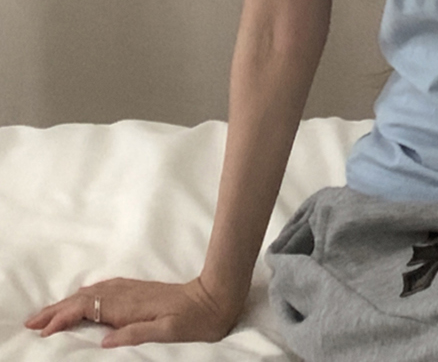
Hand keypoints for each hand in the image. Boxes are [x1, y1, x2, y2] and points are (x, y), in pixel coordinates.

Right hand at [24, 275, 238, 348]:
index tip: (43, 331)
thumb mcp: (167, 331)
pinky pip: (102, 292)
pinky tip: (80, 300)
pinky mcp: (136, 291)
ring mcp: (131, 291)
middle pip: (83, 299)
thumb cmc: (192, 320)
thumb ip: (135, 334)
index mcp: (128, 306)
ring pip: (90, 294)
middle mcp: (126, 295)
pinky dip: (83, 297)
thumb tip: (104, 340)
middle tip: (30, 322)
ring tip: (46, 314)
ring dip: (66, 303)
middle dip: (55, 309)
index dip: (63, 319)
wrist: (213, 299)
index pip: (86, 309)